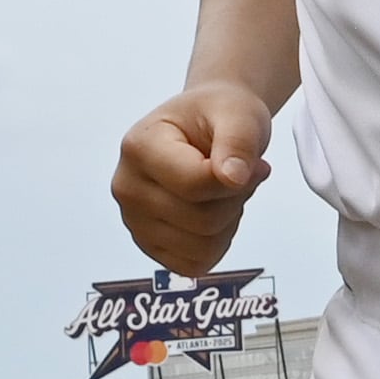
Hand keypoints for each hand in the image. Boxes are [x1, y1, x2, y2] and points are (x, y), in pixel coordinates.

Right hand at [113, 84, 271, 273]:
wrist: (207, 125)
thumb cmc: (219, 115)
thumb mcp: (238, 113)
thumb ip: (237, 141)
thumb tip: (232, 177)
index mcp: (138, 147)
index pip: (194, 185)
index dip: (237, 179)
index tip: (252, 162)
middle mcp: (127, 187)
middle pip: (201, 220)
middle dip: (235, 198)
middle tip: (240, 172)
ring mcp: (135, 222)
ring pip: (202, 246)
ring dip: (229, 220)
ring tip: (224, 188)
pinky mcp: (150, 247)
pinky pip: (195, 265)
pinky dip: (217, 243)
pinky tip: (215, 210)